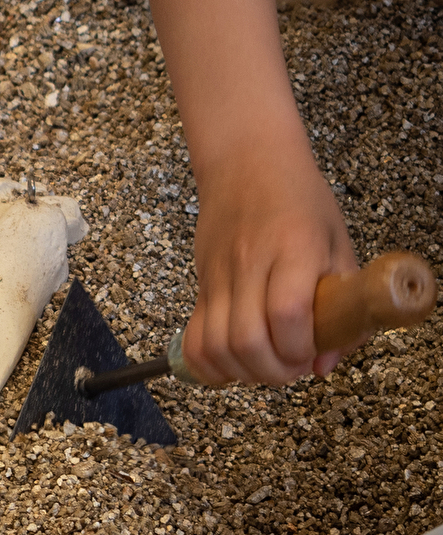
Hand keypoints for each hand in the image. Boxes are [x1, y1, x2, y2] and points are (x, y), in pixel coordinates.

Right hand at [181, 141, 356, 384]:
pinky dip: (206, 365)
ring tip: (265, 365)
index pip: (288, 313)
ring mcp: (219, 277)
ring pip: (214, 345)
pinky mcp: (200, 286)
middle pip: (247, 339)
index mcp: (293, 249)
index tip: (311, 354)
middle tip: (291, 367)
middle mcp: (251, 264)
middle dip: (272, 371)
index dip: (299, 347)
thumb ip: (343, 304)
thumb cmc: (298, 198)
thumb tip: (325, 363)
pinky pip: (191, 339)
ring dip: (241, 371)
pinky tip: (229, 366)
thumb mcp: (337, 242)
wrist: (245, 163)